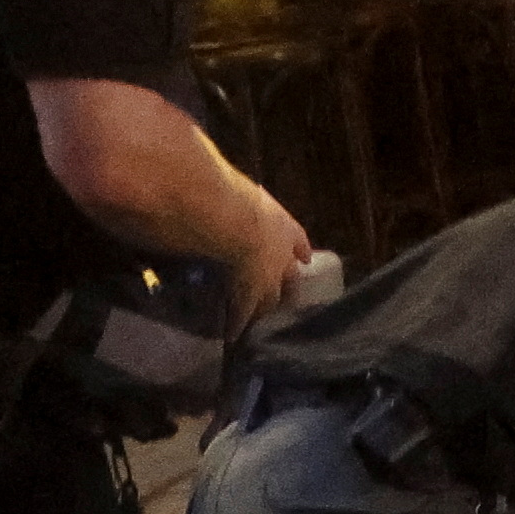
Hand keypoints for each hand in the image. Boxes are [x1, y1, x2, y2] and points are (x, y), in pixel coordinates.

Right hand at [224, 181, 310, 330]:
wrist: (232, 220)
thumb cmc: (230, 192)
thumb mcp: (235, 186)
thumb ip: (227, 186)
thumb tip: (209, 177)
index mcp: (281, 223)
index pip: (296, 237)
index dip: (299, 248)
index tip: (305, 258)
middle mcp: (280, 254)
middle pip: (289, 277)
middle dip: (288, 287)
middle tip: (288, 298)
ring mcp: (266, 277)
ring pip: (270, 299)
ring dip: (265, 311)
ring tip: (260, 324)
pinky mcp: (248, 295)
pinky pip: (243, 313)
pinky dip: (237, 325)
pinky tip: (232, 336)